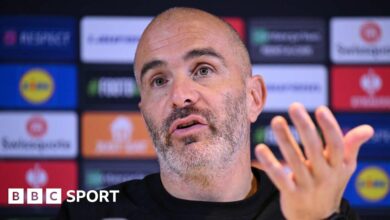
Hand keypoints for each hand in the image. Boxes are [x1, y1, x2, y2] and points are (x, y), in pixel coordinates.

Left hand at [255, 102, 373, 219]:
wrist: (317, 217)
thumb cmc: (330, 184)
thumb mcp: (344, 168)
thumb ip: (351, 146)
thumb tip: (368, 128)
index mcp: (337, 165)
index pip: (336, 144)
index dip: (330, 127)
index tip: (321, 109)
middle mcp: (323, 174)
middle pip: (314, 148)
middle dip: (305, 126)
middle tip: (294, 106)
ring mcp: (307, 184)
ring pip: (295, 160)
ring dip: (285, 139)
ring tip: (276, 120)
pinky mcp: (291, 193)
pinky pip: (280, 178)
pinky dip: (270, 164)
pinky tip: (260, 148)